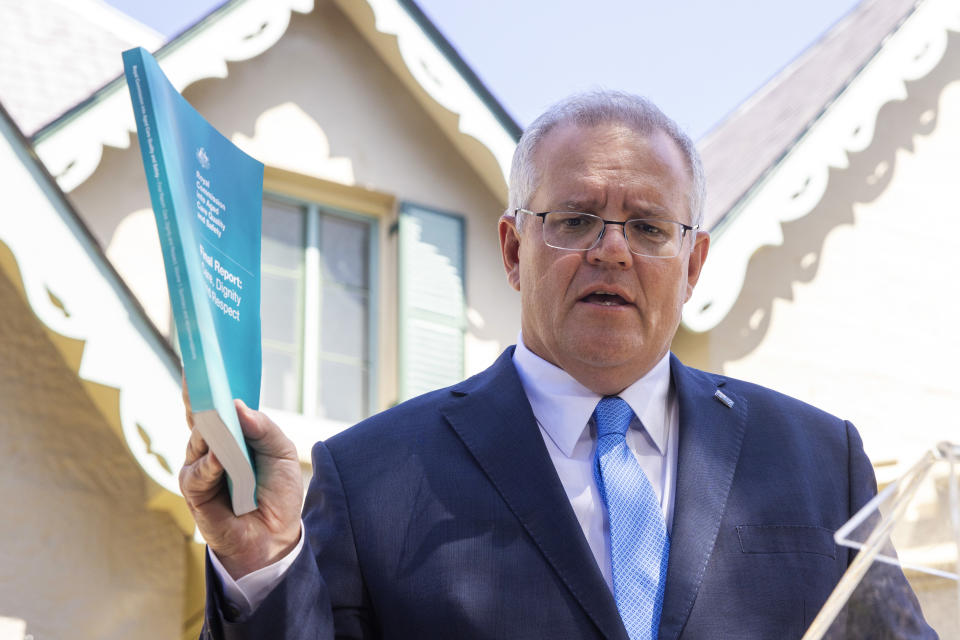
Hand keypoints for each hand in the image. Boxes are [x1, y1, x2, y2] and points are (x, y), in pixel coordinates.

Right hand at [179, 377, 303, 577]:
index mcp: (233, 434)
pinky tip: (220, 460)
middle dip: (201, 395)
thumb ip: (263, 428)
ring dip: (211, 431)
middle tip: (200, 374)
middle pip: (201, 415)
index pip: (217, 403)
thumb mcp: (281, 453)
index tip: (202, 356)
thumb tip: (239, 406)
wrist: (275, 537)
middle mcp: (212, 446)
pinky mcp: (194, 492)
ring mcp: (200, 467)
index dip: (209, 381)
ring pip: (197, 440)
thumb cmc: (277, 492)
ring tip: (219, 420)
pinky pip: (197, 472)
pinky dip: (209, 465)